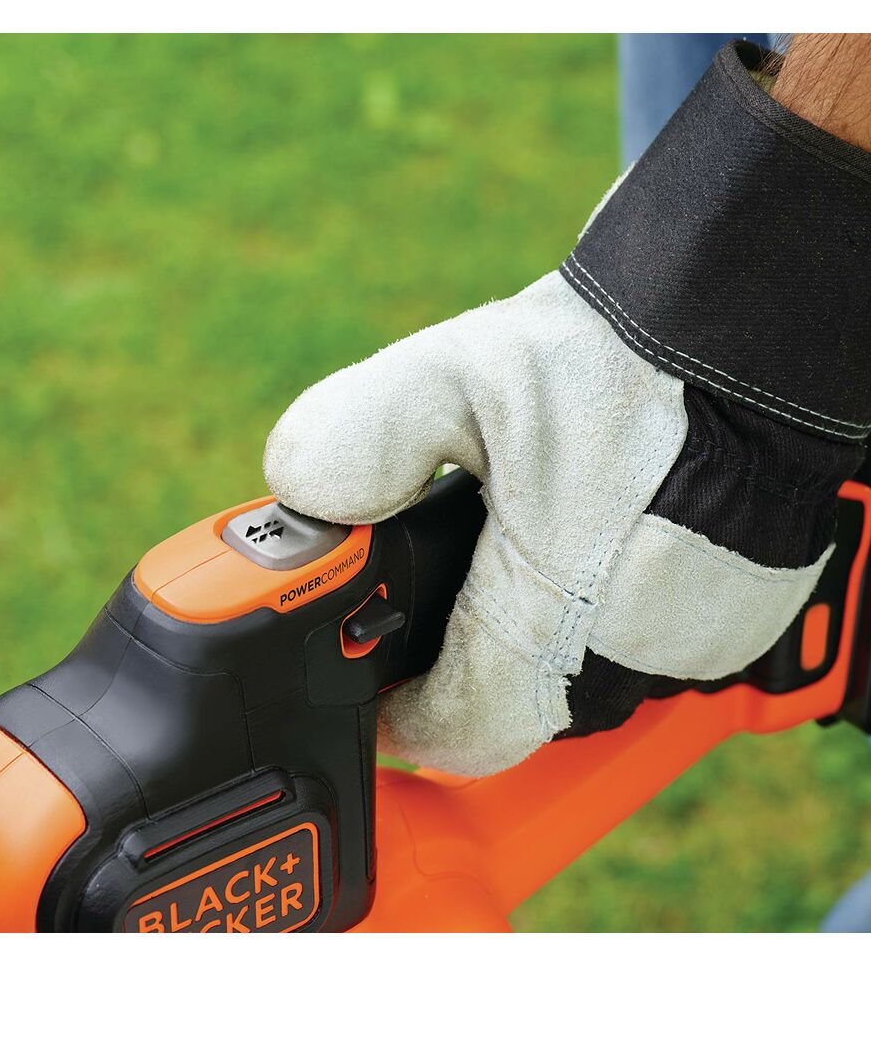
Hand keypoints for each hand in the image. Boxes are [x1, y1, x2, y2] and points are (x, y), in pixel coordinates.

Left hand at [264, 264, 853, 774]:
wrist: (752, 319)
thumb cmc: (619, 351)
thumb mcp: (455, 372)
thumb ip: (359, 434)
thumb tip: (300, 495)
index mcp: (558, 609)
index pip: (466, 734)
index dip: (406, 723)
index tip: (377, 696)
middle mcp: (636, 647)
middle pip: (522, 707)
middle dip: (469, 670)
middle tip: (437, 604)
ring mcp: (700, 637)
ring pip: (588, 681)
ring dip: (538, 643)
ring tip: (512, 562)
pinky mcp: (744, 612)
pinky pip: (650, 648)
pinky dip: (606, 617)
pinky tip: (589, 548)